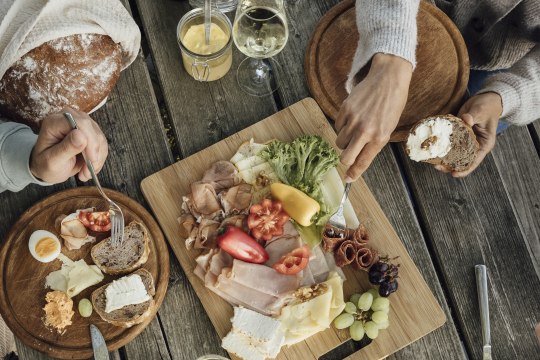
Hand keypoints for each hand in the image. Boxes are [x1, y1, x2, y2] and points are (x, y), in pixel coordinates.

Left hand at [30, 108, 107, 182]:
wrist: (49, 167)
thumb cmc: (46, 164)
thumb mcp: (52, 161)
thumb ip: (66, 148)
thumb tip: (80, 135)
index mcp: (54, 122)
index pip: (79, 123)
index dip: (89, 140)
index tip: (91, 159)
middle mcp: (69, 118)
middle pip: (91, 128)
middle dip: (94, 152)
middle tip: (88, 171)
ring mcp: (81, 123)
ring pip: (99, 137)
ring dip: (97, 158)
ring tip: (85, 172)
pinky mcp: (90, 131)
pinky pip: (102, 143)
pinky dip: (99, 158)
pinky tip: (89, 167)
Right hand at [336, 53, 412, 181]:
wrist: (388, 78)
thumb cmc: (392, 104)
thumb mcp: (388, 128)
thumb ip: (373, 144)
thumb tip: (358, 160)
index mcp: (379, 137)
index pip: (362, 162)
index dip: (353, 173)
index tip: (348, 179)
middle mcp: (365, 130)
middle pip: (345, 156)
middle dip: (346, 158)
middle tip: (351, 151)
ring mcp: (353, 120)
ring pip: (339, 141)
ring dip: (345, 140)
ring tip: (355, 130)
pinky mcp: (345, 109)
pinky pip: (337, 126)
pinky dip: (342, 126)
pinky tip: (353, 118)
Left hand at [436, 92, 501, 176]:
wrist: (485, 99)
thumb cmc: (487, 106)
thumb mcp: (482, 111)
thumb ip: (473, 116)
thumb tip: (465, 120)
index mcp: (484, 144)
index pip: (475, 160)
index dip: (465, 169)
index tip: (454, 174)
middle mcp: (475, 145)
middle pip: (462, 160)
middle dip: (450, 165)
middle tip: (437, 166)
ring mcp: (466, 140)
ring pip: (454, 153)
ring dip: (443, 157)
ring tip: (432, 159)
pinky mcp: (458, 134)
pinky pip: (449, 142)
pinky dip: (442, 145)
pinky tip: (432, 147)